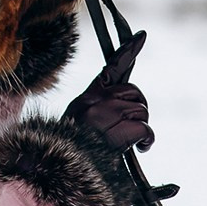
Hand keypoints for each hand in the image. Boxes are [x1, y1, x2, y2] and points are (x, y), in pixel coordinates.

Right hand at [65, 31, 151, 152]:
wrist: (59, 169)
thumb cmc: (74, 152)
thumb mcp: (81, 124)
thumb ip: (103, 110)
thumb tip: (130, 109)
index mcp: (87, 97)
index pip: (112, 68)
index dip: (129, 50)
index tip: (141, 36)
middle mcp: (95, 100)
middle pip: (134, 92)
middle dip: (139, 109)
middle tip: (133, 127)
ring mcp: (104, 114)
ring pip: (141, 111)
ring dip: (142, 128)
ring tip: (132, 142)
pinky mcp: (115, 130)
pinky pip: (144, 129)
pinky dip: (147, 140)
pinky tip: (141, 148)